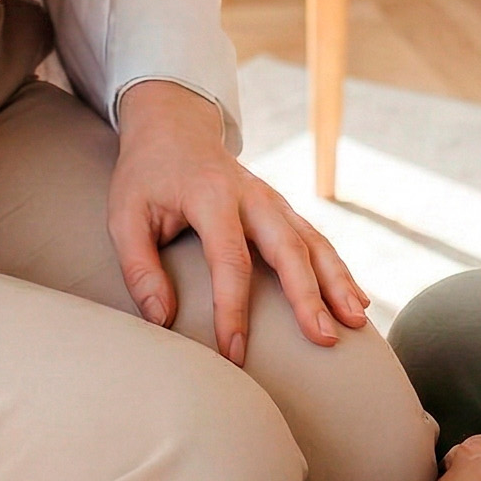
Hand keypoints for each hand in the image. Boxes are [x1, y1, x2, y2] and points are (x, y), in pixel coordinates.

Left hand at [109, 80, 367, 364]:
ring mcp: (271, 199)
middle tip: (324, 339)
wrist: (173, 126)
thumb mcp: (124, 214)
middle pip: (287, 246)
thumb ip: (139, 267)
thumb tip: (161, 320)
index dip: (232, 308)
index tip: (234, 354)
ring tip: (356, 321)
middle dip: (307, 294)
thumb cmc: (147, 176)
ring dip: (336, 281)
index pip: (229, 258)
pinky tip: (356, 301)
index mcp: (210, 195)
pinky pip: (315, 239)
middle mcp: (251, 195)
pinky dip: (337, 269)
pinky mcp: (280, 208)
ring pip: (312, 240)